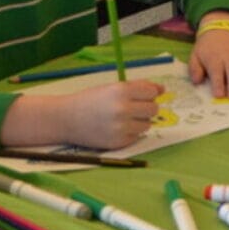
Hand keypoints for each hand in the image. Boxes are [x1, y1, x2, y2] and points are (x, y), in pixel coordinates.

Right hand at [37, 78, 161, 148]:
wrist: (66, 119)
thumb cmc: (90, 100)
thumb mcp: (112, 87)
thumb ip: (138, 86)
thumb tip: (162, 89)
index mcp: (121, 91)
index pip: (152, 93)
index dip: (149, 94)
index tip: (140, 96)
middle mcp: (123, 109)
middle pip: (154, 109)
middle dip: (146, 108)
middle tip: (131, 108)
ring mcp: (121, 127)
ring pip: (147, 124)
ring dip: (139, 121)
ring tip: (121, 119)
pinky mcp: (118, 142)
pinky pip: (137, 137)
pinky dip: (130, 133)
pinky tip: (115, 128)